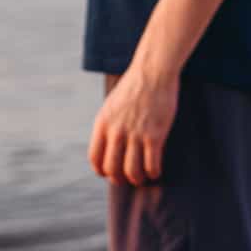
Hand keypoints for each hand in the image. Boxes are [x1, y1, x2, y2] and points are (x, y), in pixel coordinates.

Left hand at [89, 67, 177, 185]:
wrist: (153, 71)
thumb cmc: (134, 86)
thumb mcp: (111, 104)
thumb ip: (108, 124)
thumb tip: (109, 145)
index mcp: (102, 123)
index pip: (95, 157)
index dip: (101, 171)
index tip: (109, 173)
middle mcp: (116, 131)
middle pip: (112, 168)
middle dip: (119, 179)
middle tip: (126, 179)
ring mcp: (136, 134)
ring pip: (132, 171)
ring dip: (137, 179)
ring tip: (142, 178)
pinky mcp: (155, 135)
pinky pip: (151, 164)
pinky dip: (153, 173)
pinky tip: (156, 171)